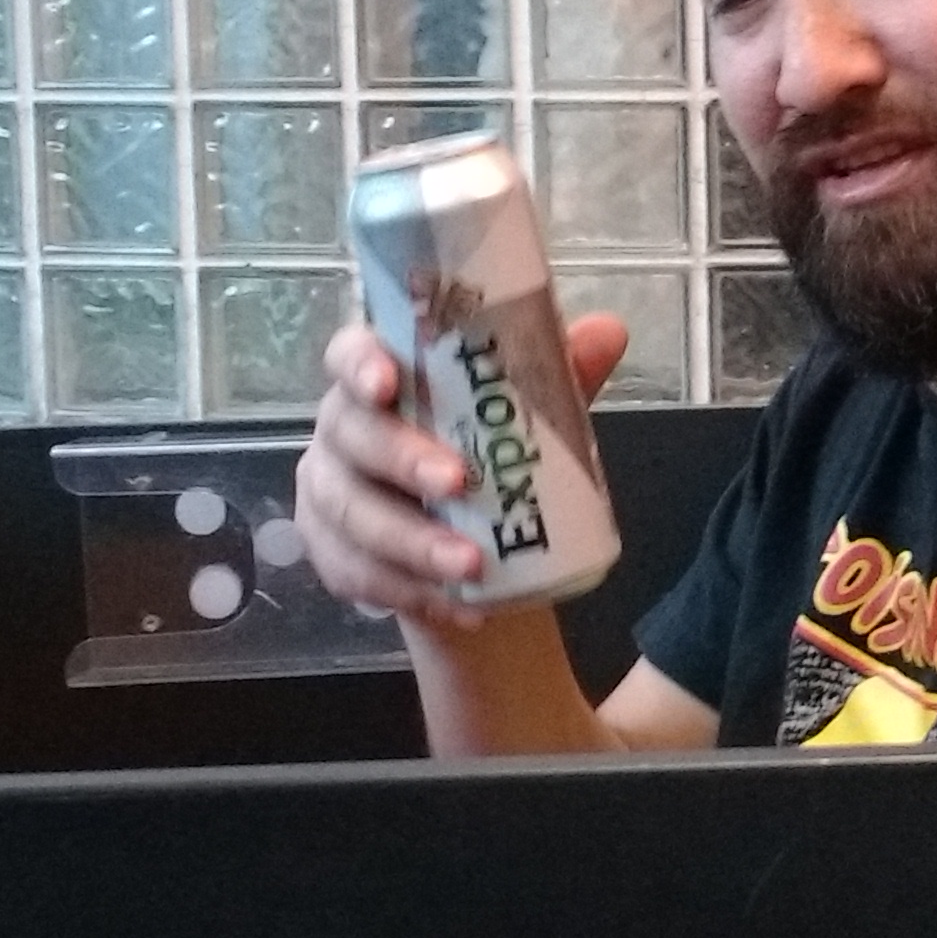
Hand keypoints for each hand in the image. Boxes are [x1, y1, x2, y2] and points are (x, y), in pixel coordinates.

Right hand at [297, 311, 627, 631]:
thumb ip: (559, 374)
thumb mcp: (526, 414)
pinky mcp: (332, 553)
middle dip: (403, 459)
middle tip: (459, 483)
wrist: (471, 544)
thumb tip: (607, 333)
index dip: (359, 363)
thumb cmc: (485, 454)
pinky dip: (411, 592)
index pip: (348, 352)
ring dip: (412, 542)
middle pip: (352, 434)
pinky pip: (357, 574)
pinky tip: (461, 605)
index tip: (387, 382)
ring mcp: (329, 493)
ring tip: (472, 565)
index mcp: (381, 377)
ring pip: (352, 514)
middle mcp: (343, 429)